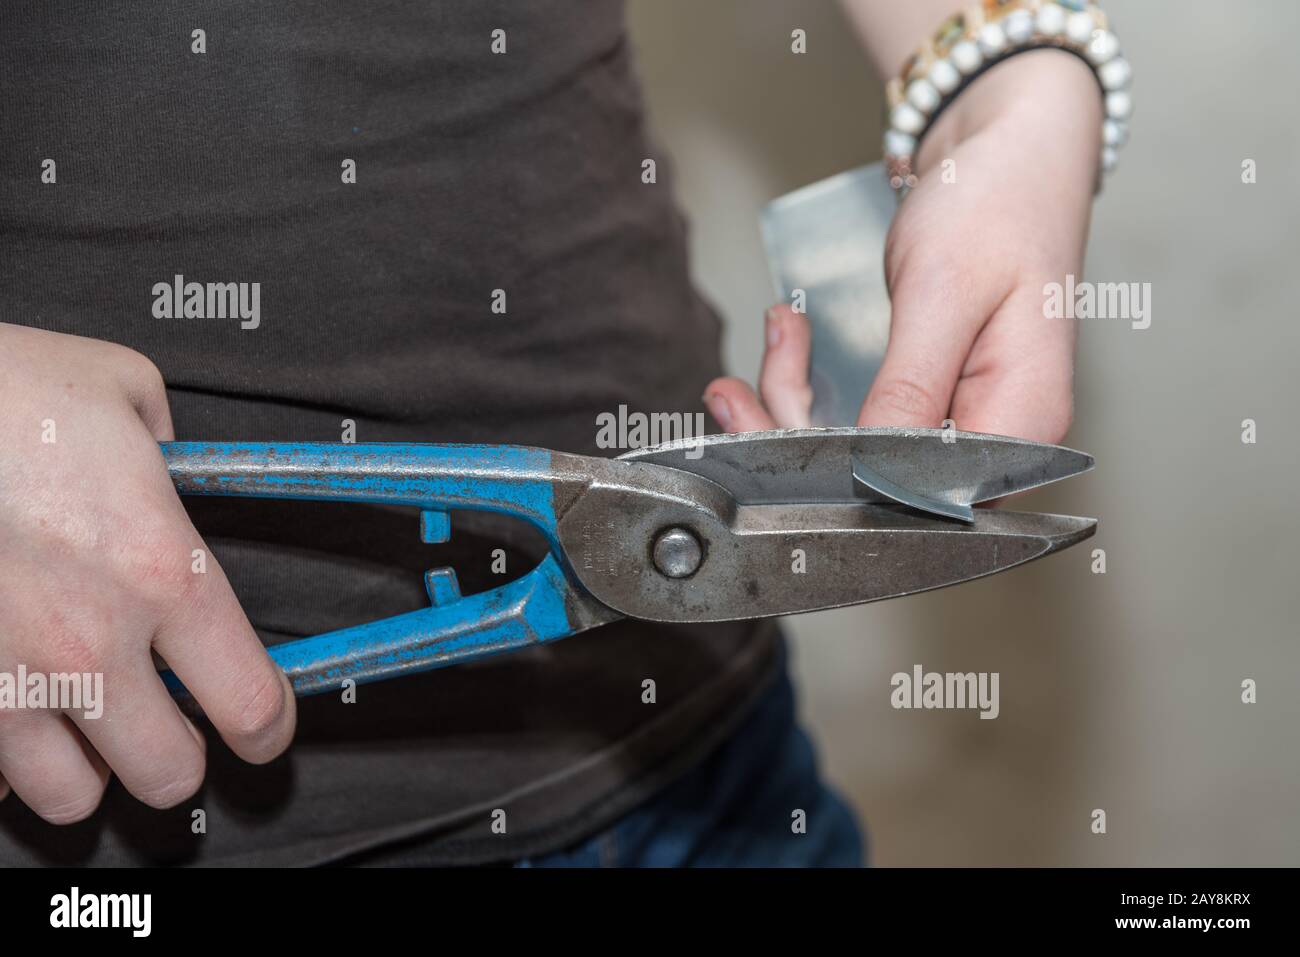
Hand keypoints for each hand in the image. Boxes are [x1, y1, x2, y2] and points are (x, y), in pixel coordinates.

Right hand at [0, 324, 294, 822]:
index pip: (251, 702)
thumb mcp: (123, 390)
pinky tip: (13, 700)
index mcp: (162, 569)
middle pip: (169, 773)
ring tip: (87, 718)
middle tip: (171, 722)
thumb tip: (172, 468)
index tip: (264, 727)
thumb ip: (167, 450)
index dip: (269, 727)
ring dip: (91, 764)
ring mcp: (4, 675)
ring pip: (72, 795)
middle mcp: (88, 638)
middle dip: (180, 753)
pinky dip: (4, 756)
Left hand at [704, 51, 1101, 442]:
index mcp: (1023, 420)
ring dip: (795, 399)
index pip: (920, 492)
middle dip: (796, 433)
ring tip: (771, 340)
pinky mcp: (933, 395)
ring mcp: (965, 415)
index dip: (839, 478)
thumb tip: (875, 472)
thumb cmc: (999, 203)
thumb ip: (910, 387)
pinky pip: (864, 411)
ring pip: (858, 446)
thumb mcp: (944, 292)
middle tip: (737, 395)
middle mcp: (998, 431)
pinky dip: (815, 380)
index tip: (771, 438)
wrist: (1011, 149)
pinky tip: (791, 340)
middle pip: (880, 476)